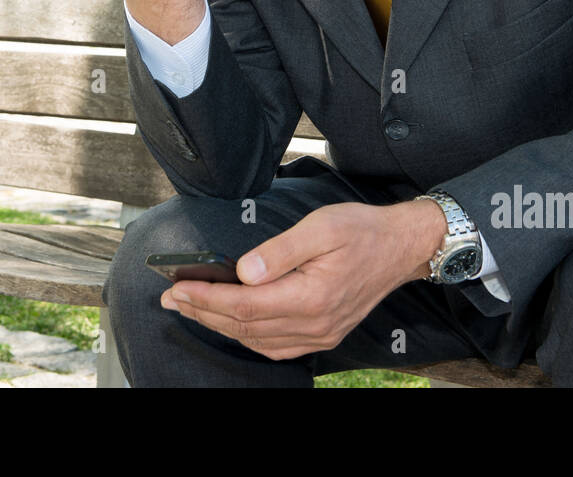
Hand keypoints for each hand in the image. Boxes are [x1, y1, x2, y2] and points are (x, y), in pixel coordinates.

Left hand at [159, 199, 444, 360]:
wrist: (402, 247)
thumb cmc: (362, 230)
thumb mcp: (321, 227)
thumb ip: (279, 250)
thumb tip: (243, 271)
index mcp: (312, 297)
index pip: (245, 305)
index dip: (207, 298)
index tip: (178, 287)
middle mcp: (314, 323)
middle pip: (245, 326)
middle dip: (202, 312)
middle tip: (170, 299)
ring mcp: (320, 334)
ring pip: (257, 340)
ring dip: (220, 325)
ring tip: (191, 308)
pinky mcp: (323, 334)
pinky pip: (276, 347)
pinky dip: (248, 337)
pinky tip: (231, 324)